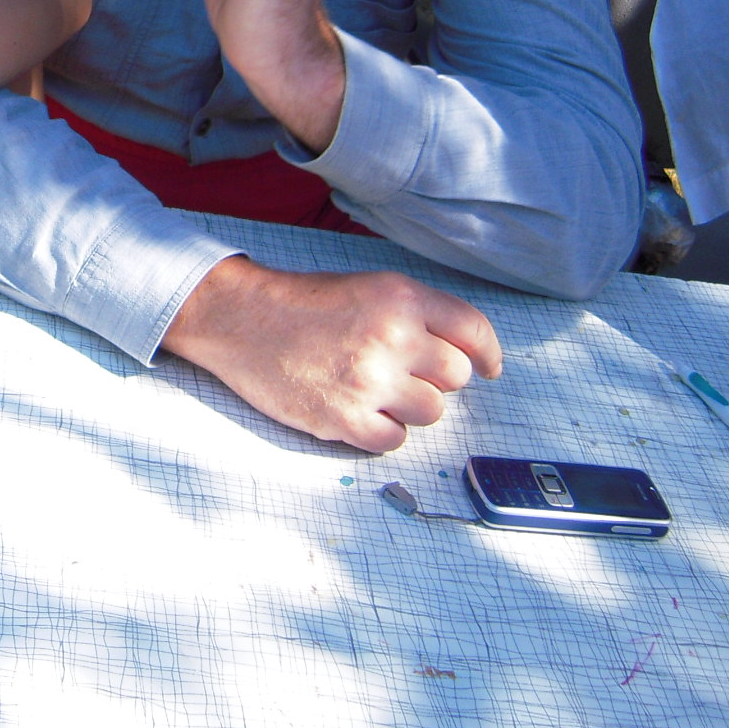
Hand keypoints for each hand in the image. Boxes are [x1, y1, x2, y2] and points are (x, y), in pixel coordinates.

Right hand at [162, 255, 502, 451]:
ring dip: (410, 405)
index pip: (473, 330)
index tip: (488, 368)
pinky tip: (358, 409)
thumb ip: (416, 315)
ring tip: (374, 389)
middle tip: (402, 371)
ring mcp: (369, 382)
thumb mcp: (366, 288)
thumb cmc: (302, 304)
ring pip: (431, 411)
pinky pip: (394, 439)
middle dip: (435, 377)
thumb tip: (463, 357)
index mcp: (400, 298)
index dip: (487, 353)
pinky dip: (382, 430)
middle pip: (455, 377)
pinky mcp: (344, 419)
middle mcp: (391, 338)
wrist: (240, 319)